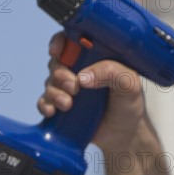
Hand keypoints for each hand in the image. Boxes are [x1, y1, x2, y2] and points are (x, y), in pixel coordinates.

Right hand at [38, 32, 148, 151]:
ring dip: (54, 91)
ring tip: (67, 104)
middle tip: (73, 87)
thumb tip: (82, 77)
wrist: (124, 135)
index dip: (60, 41)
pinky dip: (44, 104)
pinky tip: (52, 111)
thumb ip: (111, 73)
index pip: (72, 40)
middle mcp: (79, 68)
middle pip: (58, 61)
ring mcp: (69, 87)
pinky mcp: (61, 106)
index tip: (57, 51)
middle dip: (60, 73)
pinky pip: (44, 101)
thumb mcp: (129, 84)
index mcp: (96, 56)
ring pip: (50, 81)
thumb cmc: (129, 103)